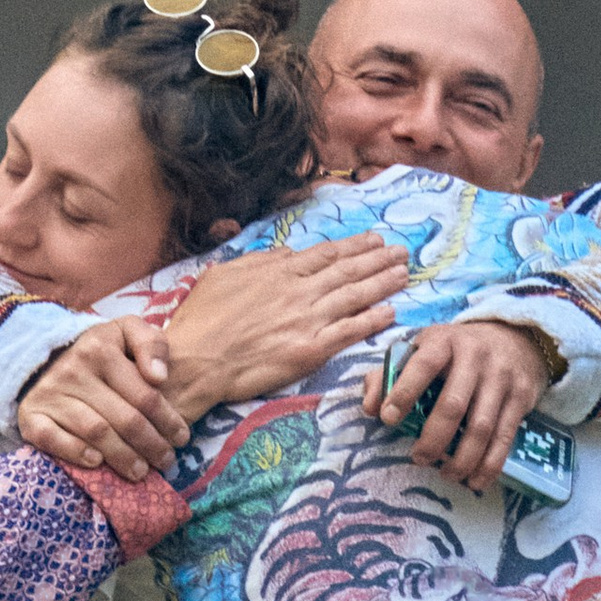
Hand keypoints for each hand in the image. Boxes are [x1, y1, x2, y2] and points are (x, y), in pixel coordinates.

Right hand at [20, 317, 186, 480]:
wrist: (43, 359)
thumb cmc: (99, 352)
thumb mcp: (127, 332)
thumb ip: (151, 344)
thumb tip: (160, 377)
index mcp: (100, 349)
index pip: (145, 395)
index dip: (168, 421)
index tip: (182, 438)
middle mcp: (73, 370)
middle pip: (125, 419)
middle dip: (151, 445)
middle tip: (166, 460)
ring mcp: (50, 394)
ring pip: (97, 432)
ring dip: (123, 457)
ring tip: (141, 471)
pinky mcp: (31, 416)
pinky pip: (53, 439)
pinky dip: (76, 452)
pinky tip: (96, 462)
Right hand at [157, 235, 411, 426]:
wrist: (196, 360)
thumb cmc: (202, 319)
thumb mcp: (224, 275)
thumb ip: (260, 261)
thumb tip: (288, 254)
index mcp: (278, 271)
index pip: (326, 254)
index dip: (354, 246)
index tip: (375, 239)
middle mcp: (298, 291)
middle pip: (348, 271)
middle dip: (379, 259)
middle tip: (403, 251)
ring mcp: (307, 320)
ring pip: (355, 296)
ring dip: (384, 283)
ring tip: (405, 274)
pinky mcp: (310, 350)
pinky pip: (350, 331)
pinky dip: (373, 320)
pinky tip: (391, 312)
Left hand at [363, 317, 554, 491]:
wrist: (515, 336)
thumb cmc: (456, 350)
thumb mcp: (423, 349)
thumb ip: (390, 374)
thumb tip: (369, 408)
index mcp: (444, 341)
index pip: (422, 365)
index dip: (404, 392)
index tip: (387, 419)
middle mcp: (475, 357)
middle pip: (453, 405)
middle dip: (434, 438)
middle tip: (418, 459)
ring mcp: (501, 378)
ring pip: (482, 427)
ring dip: (462, 459)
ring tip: (446, 474)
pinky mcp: (521, 398)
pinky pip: (505, 438)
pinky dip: (489, 465)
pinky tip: (474, 480)